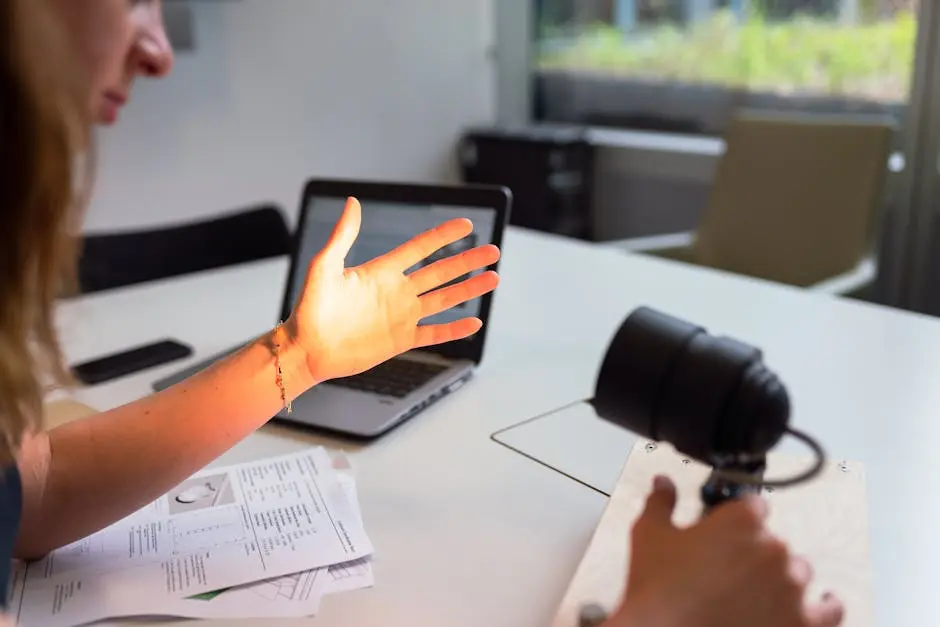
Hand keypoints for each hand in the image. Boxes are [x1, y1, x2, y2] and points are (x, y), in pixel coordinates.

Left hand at [289, 197, 499, 381]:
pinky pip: (434, 333)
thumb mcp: (325, 267)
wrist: (306, 349)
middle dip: (467, 261)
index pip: (420, 248)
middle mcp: (396, 291)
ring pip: (444, 299)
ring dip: (469, 290)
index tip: (466, 225)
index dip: (443, 236)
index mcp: (382, 271)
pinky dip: (454, 329)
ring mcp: (401, 316)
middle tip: (493, 250)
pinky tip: (473, 322)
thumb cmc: (310, 308)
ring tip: (493, 278)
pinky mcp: (401, 340)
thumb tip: (353, 202)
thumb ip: (343, 236)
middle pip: (440, 272)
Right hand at [605, 476, 843, 626]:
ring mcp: (792, 588)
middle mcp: (774, 549)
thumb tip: (663, 482)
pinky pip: (829, 612)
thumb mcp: (649, 535)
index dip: (737, 519)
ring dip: (780, 580)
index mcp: (741, 521)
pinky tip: (823, 604)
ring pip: (797, 574)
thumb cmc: (657, 590)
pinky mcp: (802, 624)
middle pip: (773, 543)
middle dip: (753, 554)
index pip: (753, 506)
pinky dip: (826, 606)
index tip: (726, 531)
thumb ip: (661, 503)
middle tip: (726, 574)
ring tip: (755, 597)